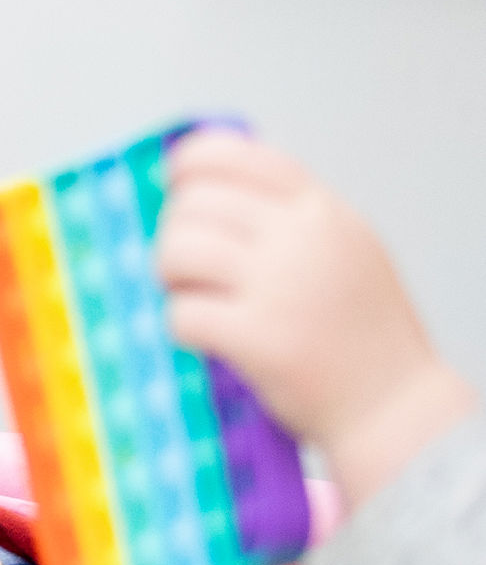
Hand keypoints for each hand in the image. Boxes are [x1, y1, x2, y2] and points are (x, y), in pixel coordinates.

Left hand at [157, 130, 477, 510]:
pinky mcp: (257, 336)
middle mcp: (304, 238)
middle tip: (185, 267)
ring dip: (169, 277)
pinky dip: (182, 327)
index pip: (240, 156)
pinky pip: (181, 312)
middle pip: (194, 203)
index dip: (190, 163)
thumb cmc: (364, 336)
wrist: (395, 407)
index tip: (172, 183)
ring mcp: (280, 285)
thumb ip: (292, 219)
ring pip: (177, 250)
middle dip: (175, 233)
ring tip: (193, 298)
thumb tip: (206, 191)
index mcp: (324, 212)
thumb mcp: (347, 251)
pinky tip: (207, 338)